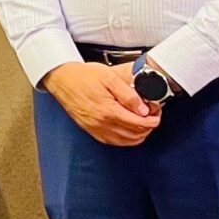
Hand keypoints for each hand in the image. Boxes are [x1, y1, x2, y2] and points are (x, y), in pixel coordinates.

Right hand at [40, 61, 161, 145]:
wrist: (61, 79)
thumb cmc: (82, 76)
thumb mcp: (109, 78)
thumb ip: (128, 95)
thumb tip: (143, 109)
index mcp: (108, 111)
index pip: (140, 124)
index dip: (154, 119)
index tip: (156, 112)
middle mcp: (101, 123)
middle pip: (135, 134)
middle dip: (149, 126)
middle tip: (152, 115)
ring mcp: (95, 128)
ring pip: (126, 141)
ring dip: (139, 134)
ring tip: (143, 122)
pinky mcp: (90, 130)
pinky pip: (113, 142)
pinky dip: (126, 139)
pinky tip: (129, 131)